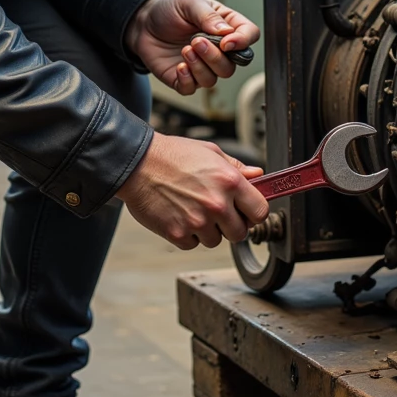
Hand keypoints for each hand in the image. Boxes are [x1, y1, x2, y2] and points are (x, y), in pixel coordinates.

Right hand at [117, 132, 268, 249]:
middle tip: (217, 212)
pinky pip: (192, 244)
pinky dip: (187, 235)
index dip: (253, 213)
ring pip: (215, 241)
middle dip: (231, 225)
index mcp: (229, 181)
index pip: (260, 212)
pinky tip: (178, 215)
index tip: (246, 211)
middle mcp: (217, 204)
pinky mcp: (178, 234)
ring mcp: (197, 221)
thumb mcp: (210, 152)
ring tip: (192, 209)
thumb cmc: (172, 155)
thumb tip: (257, 176)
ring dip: (207, 230)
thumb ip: (236, 167)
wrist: (136, 163)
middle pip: (240, 233)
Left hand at [125, 0, 258, 95]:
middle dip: (214, 56)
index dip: (243, 41)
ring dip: (200, 67)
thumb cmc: (169, 10)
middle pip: (232, 64)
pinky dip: (187, 80)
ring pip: (214, 79)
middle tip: (195, 41)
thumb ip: (208, 15)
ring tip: (185, 50)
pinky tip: (179, 66)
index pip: (249, 35)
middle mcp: (218, 49)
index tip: (226, 41)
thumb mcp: (189, 3)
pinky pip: (193, 88)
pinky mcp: (184, 78)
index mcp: (225, 26)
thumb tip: (226, 33)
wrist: (143, 23)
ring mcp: (202, 66)